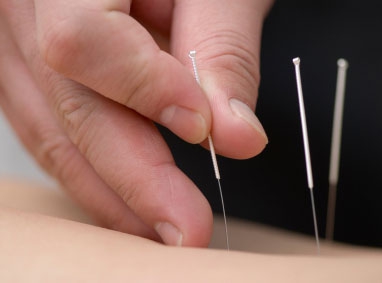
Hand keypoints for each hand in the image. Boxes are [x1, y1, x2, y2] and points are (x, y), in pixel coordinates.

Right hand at [0, 0, 271, 246]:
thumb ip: (224, 52)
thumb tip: (236, 135)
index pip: (82, 38)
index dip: (144, 90)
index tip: (203, 129)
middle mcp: (26, 5)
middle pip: (66, 102)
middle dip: (133, 177)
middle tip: (186, 227)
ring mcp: (17, 40)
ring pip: (52, 130)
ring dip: (110, 189)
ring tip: (161, 227)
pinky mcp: (28, 68)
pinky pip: (50, 129)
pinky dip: (92, 169)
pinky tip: (128, 198)